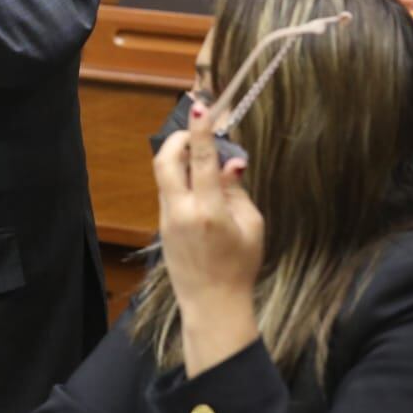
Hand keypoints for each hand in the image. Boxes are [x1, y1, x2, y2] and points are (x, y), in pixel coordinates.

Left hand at [154, 98, 264, 375]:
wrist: (211, 303)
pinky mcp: (161, 224)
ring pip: (163, 173)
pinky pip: (167, 190)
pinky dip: (180, 177)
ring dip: (178, 156)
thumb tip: (231, 161)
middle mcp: (180, 211)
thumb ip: (238, 190)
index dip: (199, 132)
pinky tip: (199, 183)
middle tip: (196, 130)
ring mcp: (166, 217)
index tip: (201, 108)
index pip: (200, 161)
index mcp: (207, 211)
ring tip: (201, 156)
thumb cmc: (239, 266)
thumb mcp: (251, 227)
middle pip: (165, 159)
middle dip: (178, 138)